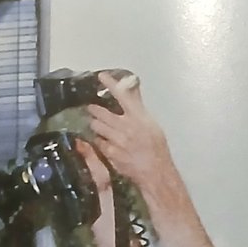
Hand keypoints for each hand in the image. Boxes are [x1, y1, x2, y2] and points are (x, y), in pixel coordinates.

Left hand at [82, 72, 171, 192]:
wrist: (155, 171)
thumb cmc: (156, 147)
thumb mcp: (150, 123)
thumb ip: (138, 106)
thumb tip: (132, 89)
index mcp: (138, 117)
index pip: (123, 95)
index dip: (111, 84)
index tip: (101, 76)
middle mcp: (126, 126)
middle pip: (102, 113)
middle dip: (94, 110)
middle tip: (91, 108)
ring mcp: (117, 140)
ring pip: (97, 127)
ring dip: (94, 124)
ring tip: (95, 123)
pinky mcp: (110, 153)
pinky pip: (99, 142)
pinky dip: (99, 140)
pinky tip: (101, 140)